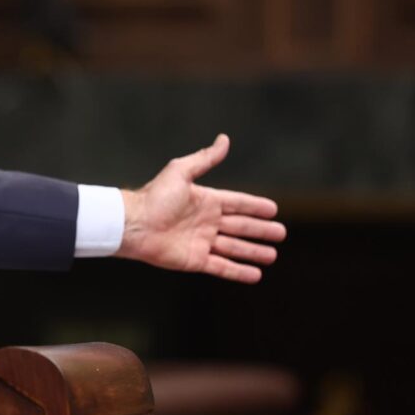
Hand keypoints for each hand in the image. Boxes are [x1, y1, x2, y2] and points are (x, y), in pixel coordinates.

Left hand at [117, 134, 285, 283]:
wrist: (134, 224)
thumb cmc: (155, 197)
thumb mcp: (181, 171)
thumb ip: (205, 158)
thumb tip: (224, 139)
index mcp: (205, 201)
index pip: (237, 203)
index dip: (255, 206)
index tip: (273, 209)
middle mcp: (206, 222)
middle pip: (240, 227)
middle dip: (261, 230)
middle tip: (281, 233)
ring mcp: (202, 242)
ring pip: (235, 248)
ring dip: (253, 252)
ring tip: (272, 255)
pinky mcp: (195, 260)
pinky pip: (222, 267)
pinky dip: (239, 272)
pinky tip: (255, 274)